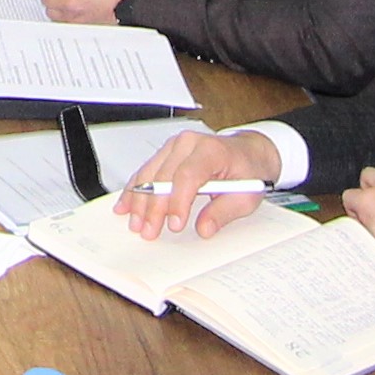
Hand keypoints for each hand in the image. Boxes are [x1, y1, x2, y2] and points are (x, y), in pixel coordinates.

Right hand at [114, 126, 283, 238]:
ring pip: (149, 174)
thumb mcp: (246, 196)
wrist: (249, 153)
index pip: (188, 175)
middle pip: (163, 176)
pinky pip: (146, 171)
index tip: (175, 224)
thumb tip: (203, 228)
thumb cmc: (248, 170)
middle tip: (150, 231)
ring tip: (136, 224)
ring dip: (139, 201)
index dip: (177, 201)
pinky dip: (134, 190)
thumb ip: (224, 212)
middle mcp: (190, 144)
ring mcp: (175, 146)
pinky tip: (125, 205)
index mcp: (212, 150)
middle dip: (154, 207)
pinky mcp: (166, 153)